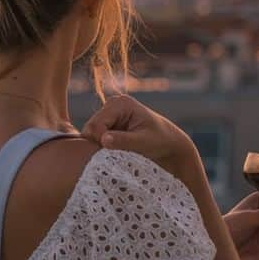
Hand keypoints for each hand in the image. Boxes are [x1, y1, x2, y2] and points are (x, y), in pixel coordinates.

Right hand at [81, 95, 196, 174]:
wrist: (169, 143)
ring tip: (119, 154)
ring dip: (101, 148)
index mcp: (120, 103)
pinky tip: (116, 153)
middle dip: (99, 145)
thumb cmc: (160, 141)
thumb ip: (124, 140)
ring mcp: (109, 114)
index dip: (101, 142)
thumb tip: (104, 139)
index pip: (96, 125)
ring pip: (90, 136)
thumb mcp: (144, 142)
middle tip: (116, 156)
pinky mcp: (108, 124)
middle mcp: (111, 104)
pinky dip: (103, 148)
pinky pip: (95, 139)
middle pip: (90, 129)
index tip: (115, 154)